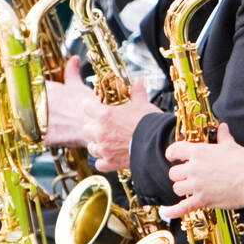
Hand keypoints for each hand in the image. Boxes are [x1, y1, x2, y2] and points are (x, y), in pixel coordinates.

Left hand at [42, 57, 157, 171]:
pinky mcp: (109, 163)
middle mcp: (100, 132)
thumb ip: (137, 91)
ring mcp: (104, 149)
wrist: (157, 145)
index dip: (91, 106)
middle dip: (93, 127)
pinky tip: (110, 157)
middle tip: (104, 126)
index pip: (86, 107)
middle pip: (86, 128)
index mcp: (105, 115)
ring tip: (107, 142)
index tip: (96, 107)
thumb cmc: (149, 123)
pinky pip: (99, 163)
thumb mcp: (143, 103)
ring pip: (91, 146)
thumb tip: (139, 80)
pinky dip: (103, 160)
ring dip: (97, 144)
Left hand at [161, 123, 243, 219]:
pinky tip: (167, 211)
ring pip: (177, 188)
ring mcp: (197, 185)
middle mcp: (194, 168)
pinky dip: (173, 211)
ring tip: (190, 188)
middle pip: (173, 173)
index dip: (172, 154)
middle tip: (188, 175)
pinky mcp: (202, 200)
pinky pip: (182, 207)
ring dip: (182, 188)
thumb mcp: (232, 145)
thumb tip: (222, 127)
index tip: (173, 157)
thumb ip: (223, 137)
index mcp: (199, 152)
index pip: (175, 150)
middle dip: (179, 174)